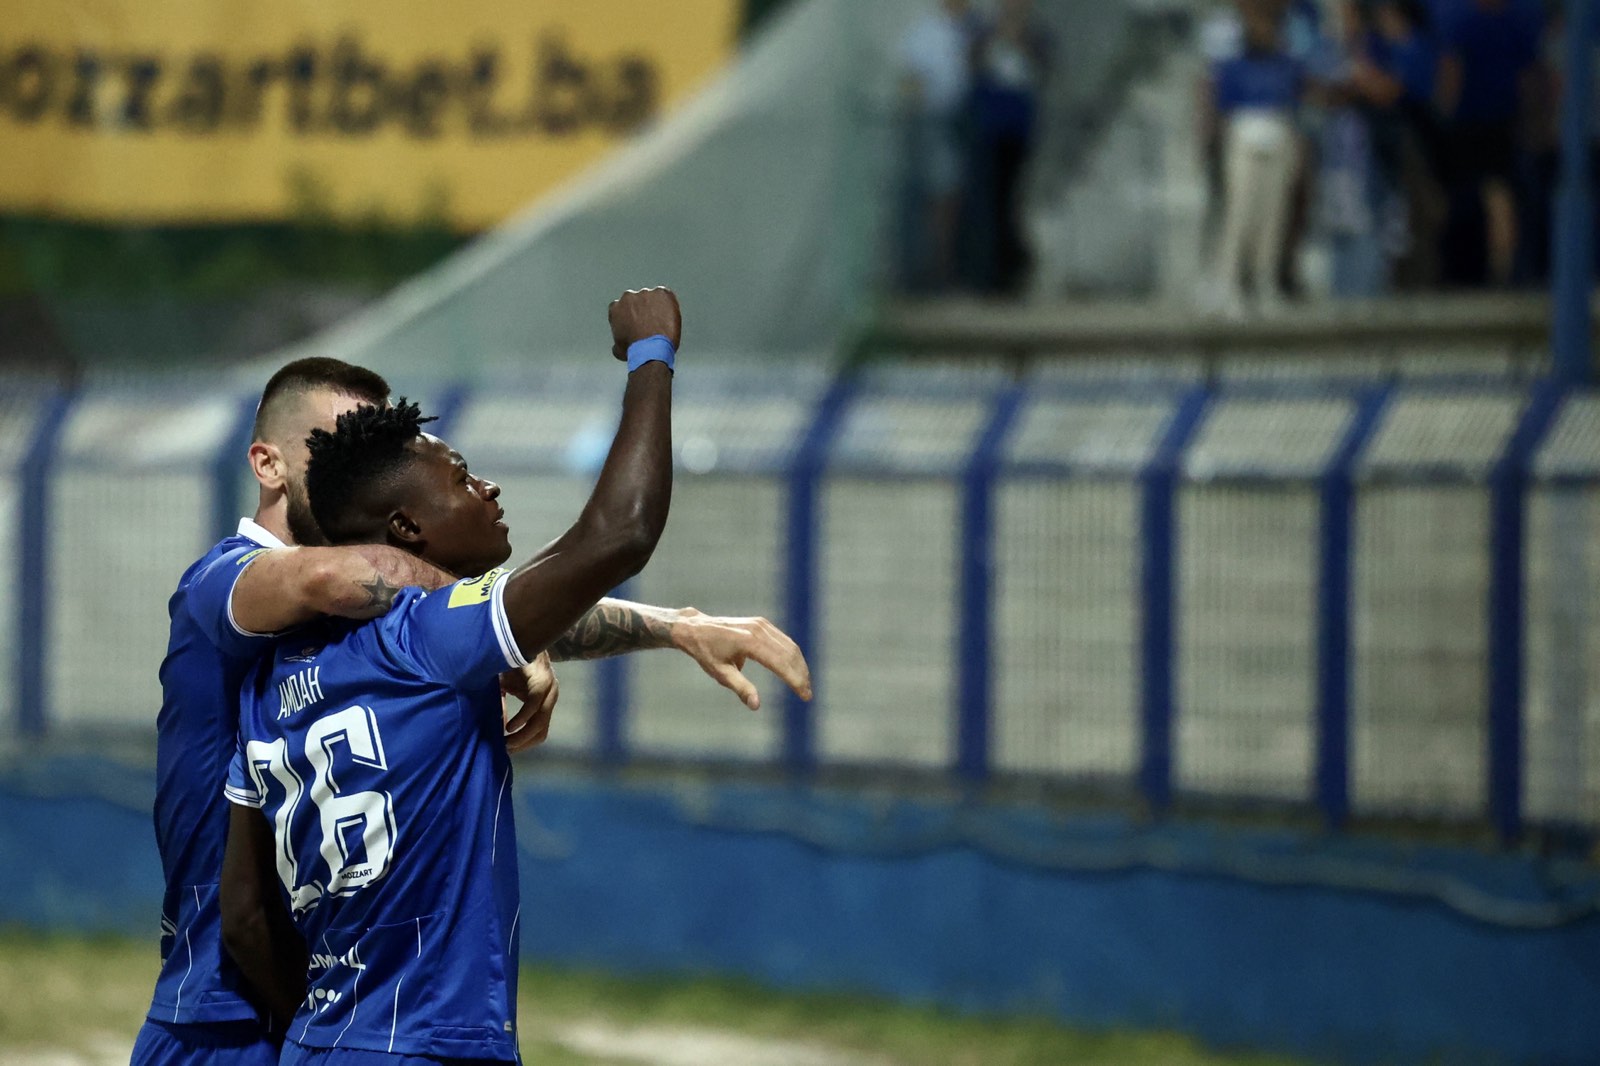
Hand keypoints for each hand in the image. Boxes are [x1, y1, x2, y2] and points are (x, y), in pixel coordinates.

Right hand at [501, 653, 557, 753]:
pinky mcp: (540, 679)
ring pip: (540, 721)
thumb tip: (499, 729)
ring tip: (505, 742)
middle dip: (522, 744)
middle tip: (503, 750)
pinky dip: (522, 718)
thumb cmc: (507, 660)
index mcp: (543, 699)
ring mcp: (548, 687)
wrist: (511, 634)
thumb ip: (503, 707)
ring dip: (522, 736)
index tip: (505, 751)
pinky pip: (534, 704)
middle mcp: (549, 695)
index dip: (523, 744)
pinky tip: (509, 726)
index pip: (539, 731)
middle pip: (541, 731)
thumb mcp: (504, 688)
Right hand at [608, 286, 680, 360]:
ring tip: (662, 322)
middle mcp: (628, 297)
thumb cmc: (635, 351)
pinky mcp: (662, 293)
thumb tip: (618, 346)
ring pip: (652, 298)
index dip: (630, 316)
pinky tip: (670, 316)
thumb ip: (617, 341)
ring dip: (656, 307)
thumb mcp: (619, 349)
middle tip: (651, 323)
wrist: (652, 349)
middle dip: (643, 309)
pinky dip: (669, 303)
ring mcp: (646, 293)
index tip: (636, 324)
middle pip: (637, 301)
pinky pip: (666, 295)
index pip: (622, 308)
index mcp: (616, 307)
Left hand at [670, 608, 811, 710]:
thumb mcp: (721, 674)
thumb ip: (741, 688)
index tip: (805, 696)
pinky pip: (783, 640)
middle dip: (801, 675)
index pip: (781, 663)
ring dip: (800, 665)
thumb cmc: (707, 653)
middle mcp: (759, 630)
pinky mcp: (762, 624)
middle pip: (789, 653)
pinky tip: (795, 669)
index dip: (795, 680)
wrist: (696, 628)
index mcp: (749, 642)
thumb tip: (756, 706)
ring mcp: (762, 625)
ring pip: (790, 646)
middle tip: (807, 694)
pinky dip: (792, 655)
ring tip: (804, 684)